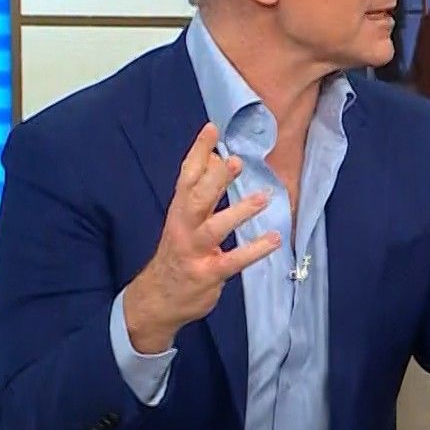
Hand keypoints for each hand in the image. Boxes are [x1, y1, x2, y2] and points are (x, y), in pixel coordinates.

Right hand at [125, 123, 281, 351]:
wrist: (156, 300)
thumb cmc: (177, 255)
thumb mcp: (183, 221)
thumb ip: (199, 192)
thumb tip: (215, 157)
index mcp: (178, 211)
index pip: (187, 176)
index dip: (198, 152)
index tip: (212, 129)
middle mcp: (183, 228)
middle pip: (197, 198)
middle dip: (215, 178)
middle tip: (235, 160)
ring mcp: (194, 252)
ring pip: (213, 228)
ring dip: (238, 212)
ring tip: (262, 197)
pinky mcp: (208, 274)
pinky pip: (232, 261)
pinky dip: (253, 250)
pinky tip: (273, 239)